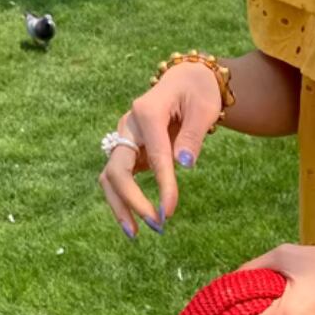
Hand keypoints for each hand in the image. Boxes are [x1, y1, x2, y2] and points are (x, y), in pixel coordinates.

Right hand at [97, 59, 220, 236]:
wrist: (186, 80)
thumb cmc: (198, 93)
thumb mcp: (204, 109)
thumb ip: (194, 135)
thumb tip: (184, 164)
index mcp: (147, 111)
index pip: (155, 156)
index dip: (163, 186)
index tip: (171, 212)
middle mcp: (128, 125)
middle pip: (117, 169)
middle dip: (132, 201)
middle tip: (156, 225)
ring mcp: (124, 137)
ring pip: (110, 177)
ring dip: (119, 206)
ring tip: (135, 234)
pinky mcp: (127, 149)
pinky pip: (118, 178)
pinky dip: (122, 200)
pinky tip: (134, 221)